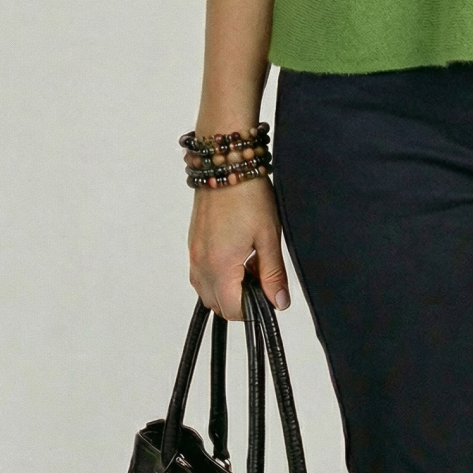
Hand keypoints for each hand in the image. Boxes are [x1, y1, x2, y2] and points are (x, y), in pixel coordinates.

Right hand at [188, 175, 289, 320]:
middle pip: (217, 304)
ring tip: (251, 261)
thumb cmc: (248, 194)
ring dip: (229, 287)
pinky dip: (219, 273)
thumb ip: (273, 273)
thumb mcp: (269, 235)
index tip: (269, 293)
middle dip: (241, 299)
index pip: (232, 310)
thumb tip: (279, 302)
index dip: (254, 309)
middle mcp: (201, 263)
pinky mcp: (194, 243)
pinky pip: (202, 272)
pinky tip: (239, 252)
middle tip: (262, 275)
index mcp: (219, 266)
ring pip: (208, 290)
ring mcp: (194, 253)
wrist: (227, 162)